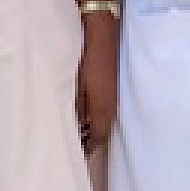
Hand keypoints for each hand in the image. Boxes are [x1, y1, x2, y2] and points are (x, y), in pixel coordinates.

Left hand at [75, 13, 118, 153]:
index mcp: (103, 112)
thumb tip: (75, 129)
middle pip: (101, 133)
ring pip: (103, 121)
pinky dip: (95, 116)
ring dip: (92, 128)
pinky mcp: (112, 88)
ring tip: (77, 131)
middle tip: (75, 145)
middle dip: (89, 141)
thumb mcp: (76, 89)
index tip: (75, 155)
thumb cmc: (86, 62)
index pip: (96, 141)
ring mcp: (114, 98)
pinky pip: (104, 110)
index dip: (86, 149)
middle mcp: (112, 109)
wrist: (101, 35)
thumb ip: (76, 112)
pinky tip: (84, 112)